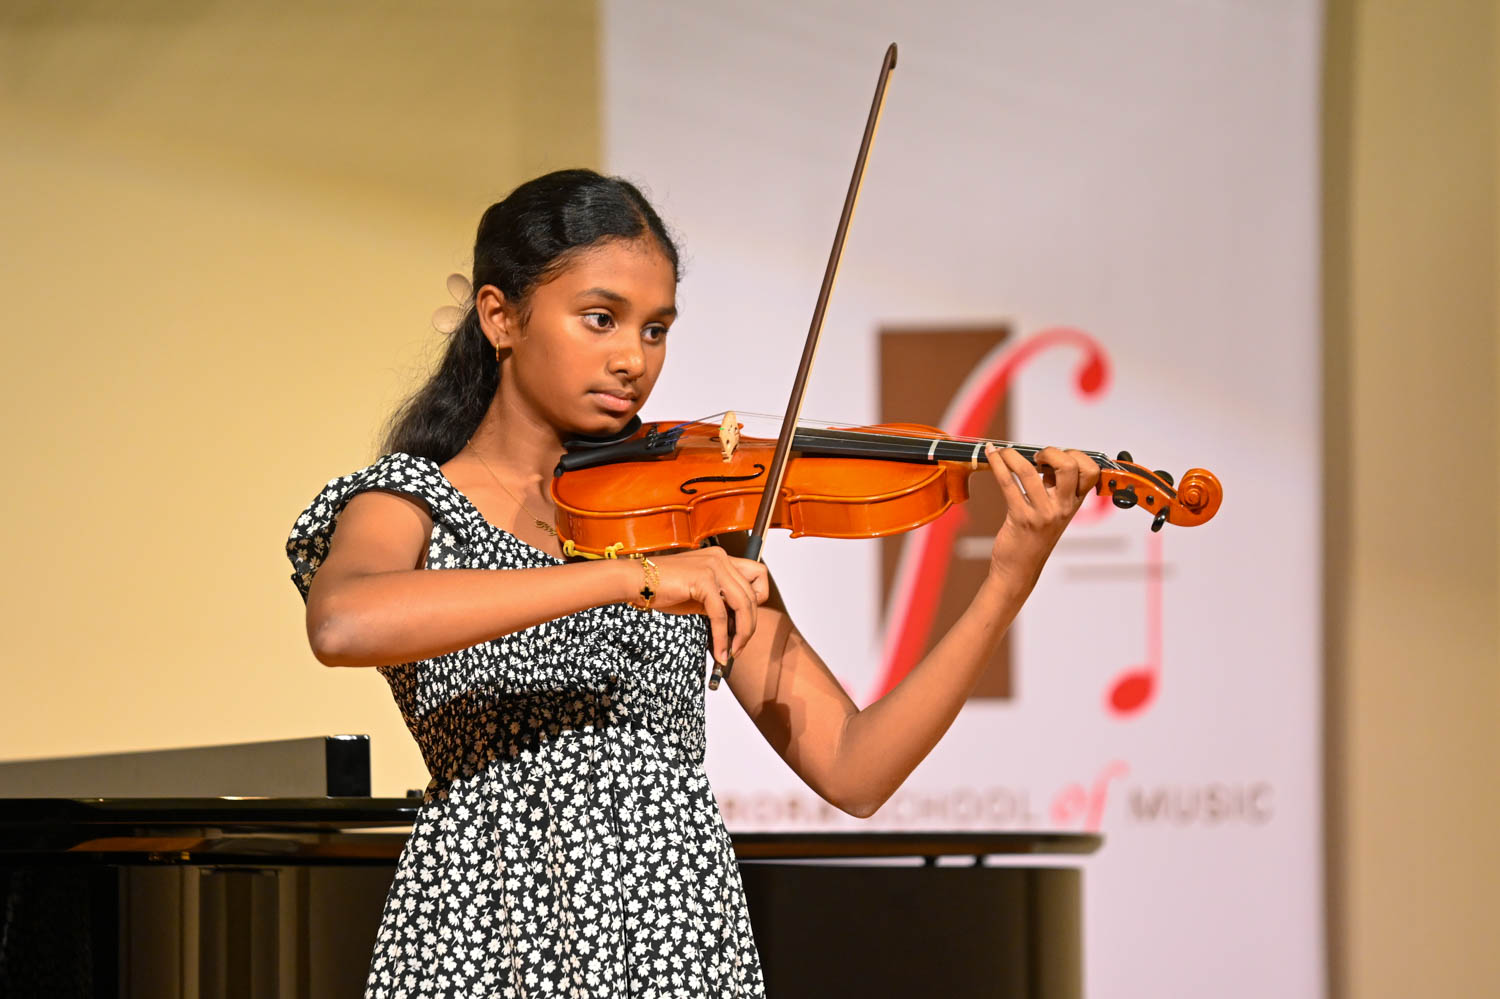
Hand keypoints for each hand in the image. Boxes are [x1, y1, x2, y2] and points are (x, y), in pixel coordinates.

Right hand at [644, 546, 769, 664]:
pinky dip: (722, 637)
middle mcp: (721, 558)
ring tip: (731, 652)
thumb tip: (738, 625)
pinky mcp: (702, 579)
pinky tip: (718, 651)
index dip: (758, 599)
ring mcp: (713, 567)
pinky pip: (721, 615)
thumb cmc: (662, 588)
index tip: (746, 619)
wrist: (636, 581)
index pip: (758, 575)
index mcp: (722, 558)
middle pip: (753, 595)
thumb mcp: (699, 594)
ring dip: (741, 635)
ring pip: (743, 605)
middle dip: (749, 626)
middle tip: (738, 647)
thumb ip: (720, 602)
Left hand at [984, 445, 1100, 585]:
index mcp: (1074, 504)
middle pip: (1069, 466)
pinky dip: (997, 464)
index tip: (1056, 457)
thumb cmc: (1034, 537)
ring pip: (1029, 471)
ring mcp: (1042, 513)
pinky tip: (991, 455)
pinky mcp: (1020, 517)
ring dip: (1012, 454)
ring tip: (1003, 451)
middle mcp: (1062, 508)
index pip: (1090, 471)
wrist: (1019, 569)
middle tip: (1035, 457)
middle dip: (1051, 451)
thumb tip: (1044, 458)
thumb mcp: (1053, 512)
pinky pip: (1007, 483)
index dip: (1075, 456)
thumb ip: (1055, 488)